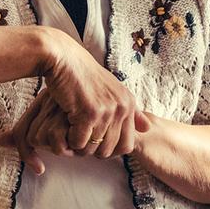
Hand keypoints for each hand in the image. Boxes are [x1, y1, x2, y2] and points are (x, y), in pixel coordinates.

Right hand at [0, 89, 149, 173]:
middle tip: (78, 138)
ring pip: (94, 148)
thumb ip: (130, 110)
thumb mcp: (112, 90)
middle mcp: (122, 108)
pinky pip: (79, 142)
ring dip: (79, 146)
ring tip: (70, 133)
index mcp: (129, 103)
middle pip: (110, 150)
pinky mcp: (89, 113)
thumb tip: (147, 128)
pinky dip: (69, 140)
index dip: (108, 149)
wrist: (62, 58)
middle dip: (92, 150)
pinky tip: (64, 127)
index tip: (94, 141)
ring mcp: (107, 111)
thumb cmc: (82, 75)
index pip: (127, 145)